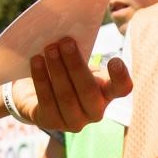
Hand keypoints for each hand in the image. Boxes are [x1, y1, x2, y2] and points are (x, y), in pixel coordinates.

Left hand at [17, 38, 131, 132]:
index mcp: (107, 93)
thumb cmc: (64, 72)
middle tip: (65, 42)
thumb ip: (79, 51)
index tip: (115, 60)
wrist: (36, 92)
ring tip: (49, 49)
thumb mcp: (76, 62)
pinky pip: (47, 101)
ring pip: (66, 96)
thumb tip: (68, 33)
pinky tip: (36, 62)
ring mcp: (74, 121)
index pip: (122, 89)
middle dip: (75, 64)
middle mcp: (95, 111)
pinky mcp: (52, 123)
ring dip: (56, 70)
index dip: (120, 77)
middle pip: (88, 90)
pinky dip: (41, 79)